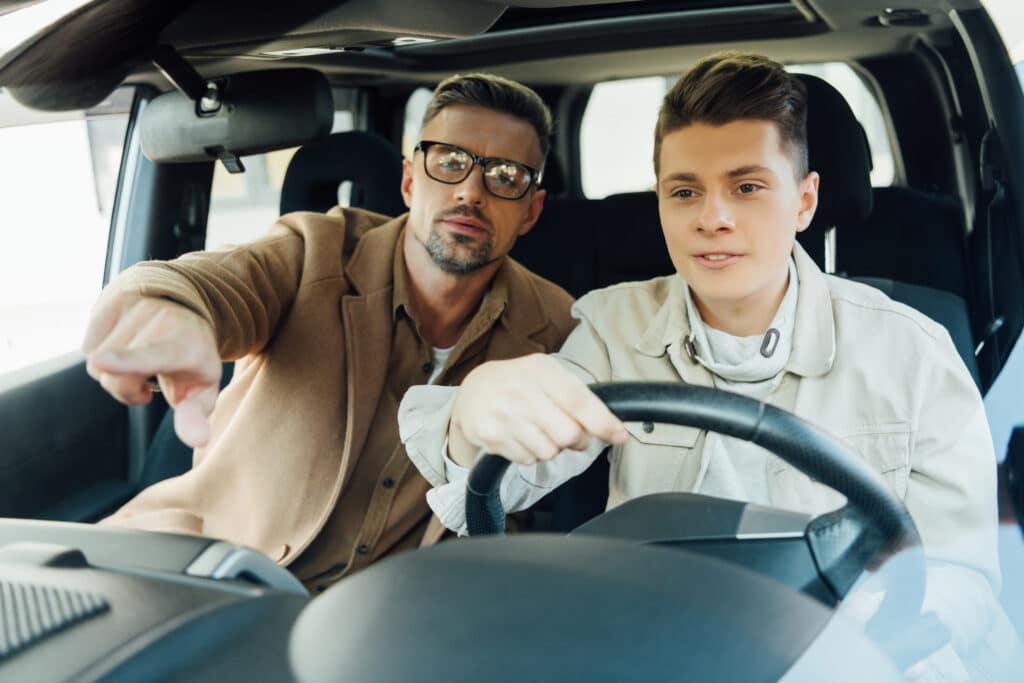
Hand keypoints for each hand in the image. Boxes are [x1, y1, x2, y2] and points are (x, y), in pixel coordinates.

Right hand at [82, 292, 221, 447]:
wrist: (186, 307)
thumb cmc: (192, 358)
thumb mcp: (202, 388)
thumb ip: (195, 415)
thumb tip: (198, 440)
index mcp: (184, 346)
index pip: (153, 356)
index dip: (127, 361)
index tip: (102, 361)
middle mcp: (160, 320)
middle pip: (113, 377)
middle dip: (125, 389)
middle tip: (149, 383)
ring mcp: (136, 306)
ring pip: (95, 362)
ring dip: (113, 372)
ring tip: (139, 361)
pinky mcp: (111, 300)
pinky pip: (87, 346)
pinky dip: (101, 356)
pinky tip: (125, 346)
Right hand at [448, 353, 626, 466]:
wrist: (473, 391)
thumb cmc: (520, 384)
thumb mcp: (547, 377)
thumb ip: (579, 398)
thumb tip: (615, 430)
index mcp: (541, 369)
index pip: (579, 400)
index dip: (603, 422)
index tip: (619, 436)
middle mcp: (521, 389)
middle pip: (568, 434)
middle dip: (576, 440)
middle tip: (568, 433)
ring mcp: (503, 413)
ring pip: (549, 452)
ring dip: (551, 448)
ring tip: (537, 430)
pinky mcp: (490, 435)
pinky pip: (528, 460)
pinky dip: (530, 454)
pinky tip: (520, 437)